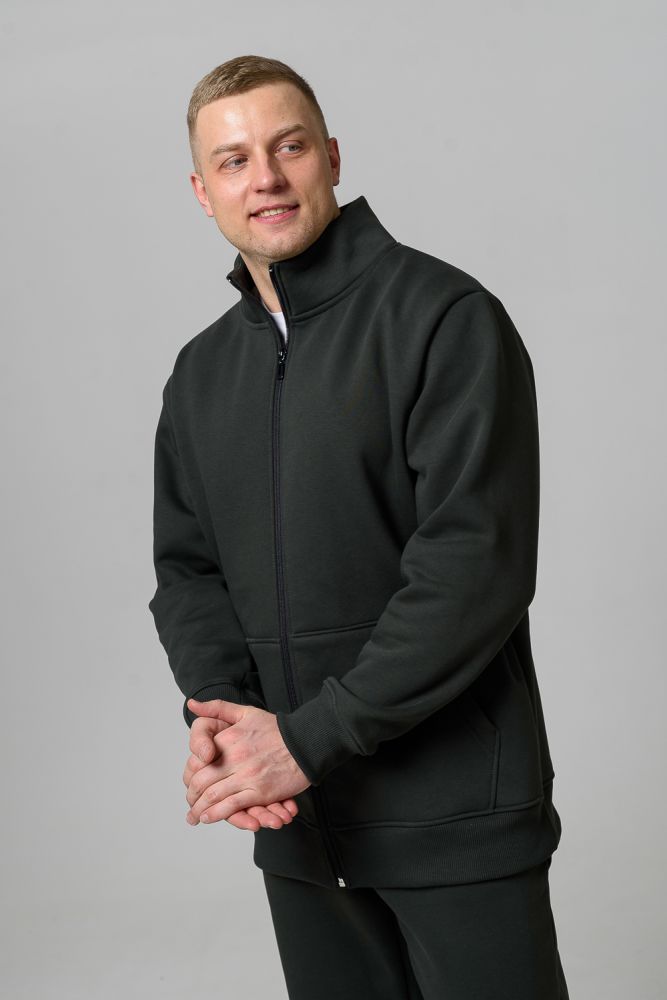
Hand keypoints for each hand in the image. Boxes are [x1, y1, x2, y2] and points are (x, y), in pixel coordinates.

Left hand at [184, 699, 311, 826]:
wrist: (306, 741)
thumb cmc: (277, 729)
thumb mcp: (246, 712)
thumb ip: (217, 708)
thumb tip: (192, 704)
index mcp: (227, 739)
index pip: (197, 762)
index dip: (189, 777)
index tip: (189, 785)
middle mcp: (233, 758)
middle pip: (201, 782)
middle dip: (192, 798)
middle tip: (190, 806)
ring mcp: (246, 775)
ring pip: (213, 796)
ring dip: (200, 810)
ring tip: (195, 817)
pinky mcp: (260, 791)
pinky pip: (232, 806)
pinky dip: (218, 814)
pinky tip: (209, 817)